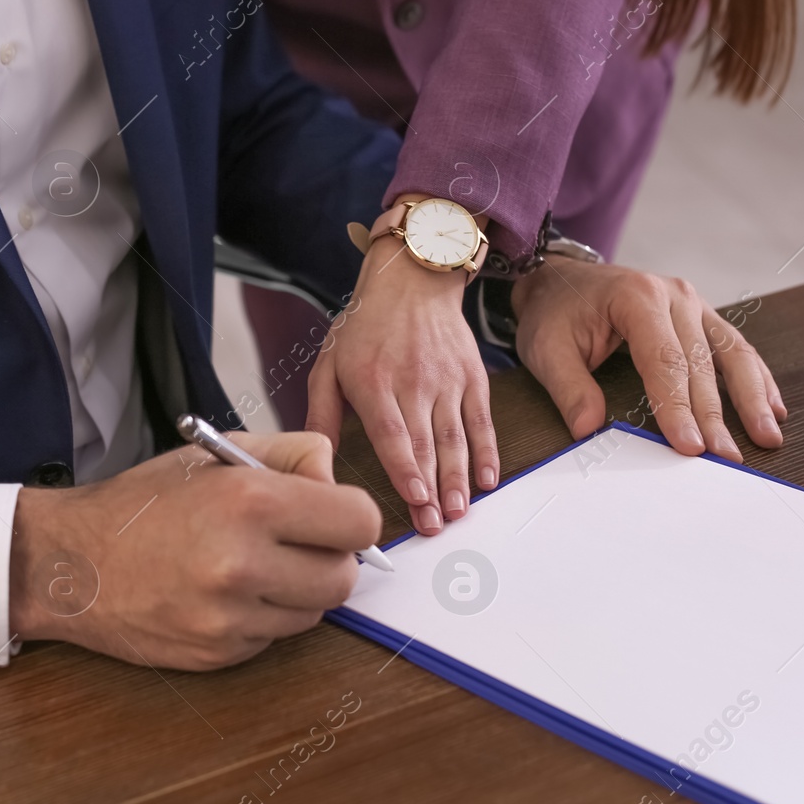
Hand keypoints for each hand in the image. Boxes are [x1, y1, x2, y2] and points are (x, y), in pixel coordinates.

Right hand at [9, 432, 380, 669]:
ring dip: (297, 590)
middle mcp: (243, 564)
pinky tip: (224, 593)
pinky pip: (274, 638)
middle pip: (344, 577)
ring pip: (313, 613)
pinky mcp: (219, 655)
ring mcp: (230, 618)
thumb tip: (338, 481)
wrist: (69, 564)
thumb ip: (291, 455)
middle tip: (296, 542)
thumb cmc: (141, 504)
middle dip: (330, 557)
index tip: (330, 513)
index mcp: (249, 501)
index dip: (349, 515)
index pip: (359, 521)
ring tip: (252, 564)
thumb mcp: (214, 453)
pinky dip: (263, 616)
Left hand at [305, 233, 497, 536]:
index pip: (392, 433)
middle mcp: (413, 381)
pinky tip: (487, 479)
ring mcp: (446, 379)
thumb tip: (315, 461)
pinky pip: (481, 420)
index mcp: (373, 381)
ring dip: (460, 479)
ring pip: (456, 437)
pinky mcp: (471, 376)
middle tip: (435, 524)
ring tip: (459, 510)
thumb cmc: (366, 326)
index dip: (405, 469)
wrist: (413, 279)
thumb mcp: (328, 364)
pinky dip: (487, 452)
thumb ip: (321, 415)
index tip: (414, 499)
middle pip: (426, 443)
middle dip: (432, 490)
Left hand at [510, 257, 786, 459]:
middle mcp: (673, 295)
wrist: (560, 279)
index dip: (678, 406)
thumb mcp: (546, 348)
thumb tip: (588, 430)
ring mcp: (692, 303)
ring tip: (767, 437)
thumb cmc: (554, 312)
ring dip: (752, 398)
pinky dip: (757, 379)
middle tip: (726, 458)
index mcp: (636, 297)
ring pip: (732, 353)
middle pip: (701, 363)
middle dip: (714, 415)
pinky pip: (735, 348)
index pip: (664, 360)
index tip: (689, 446)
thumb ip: (569, 388)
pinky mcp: (701, 316)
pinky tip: (773, 409)